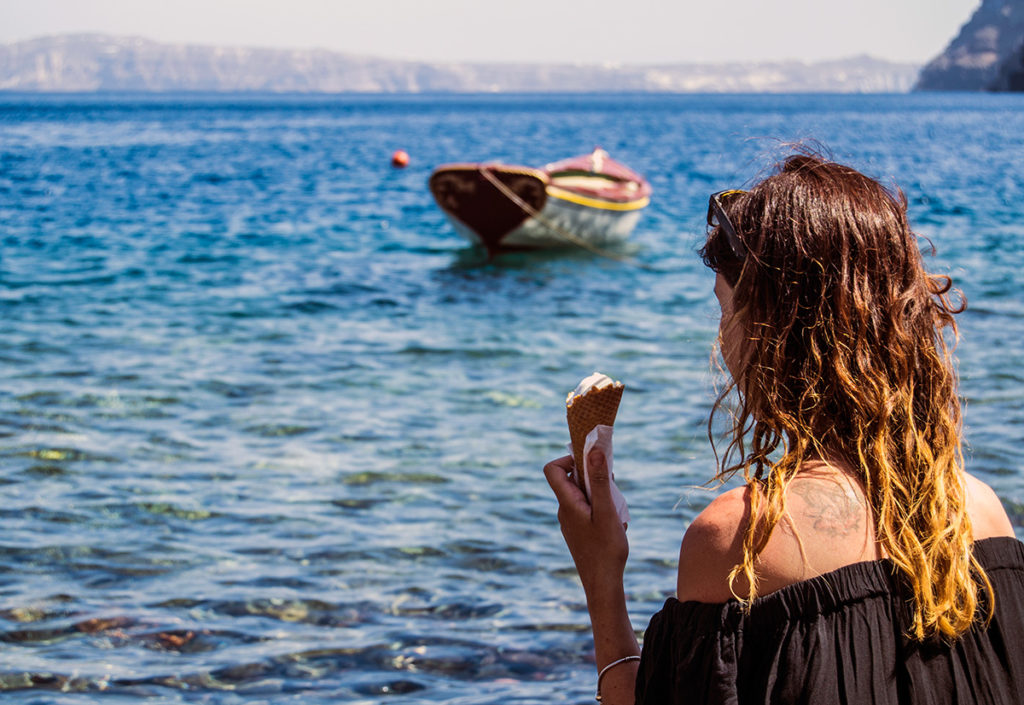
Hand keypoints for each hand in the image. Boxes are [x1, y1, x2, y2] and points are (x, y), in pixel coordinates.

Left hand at [544, 450, 628, 598]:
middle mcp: (564, 510)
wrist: (602, 584)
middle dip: (593, 477)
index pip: (552, 469)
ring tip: (615, 512)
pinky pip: (587, 510)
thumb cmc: (606, 549)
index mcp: (566, 503)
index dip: (568, 459)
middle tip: (611, 487)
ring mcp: (570, 522)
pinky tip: (615, 526)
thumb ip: (599, 481)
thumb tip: (593, 451)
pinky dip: (601, 510)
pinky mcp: (578, 531)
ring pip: (582, 496)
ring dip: (600, 495)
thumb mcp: (606, 511)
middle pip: (571, 480)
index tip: (590, 463)